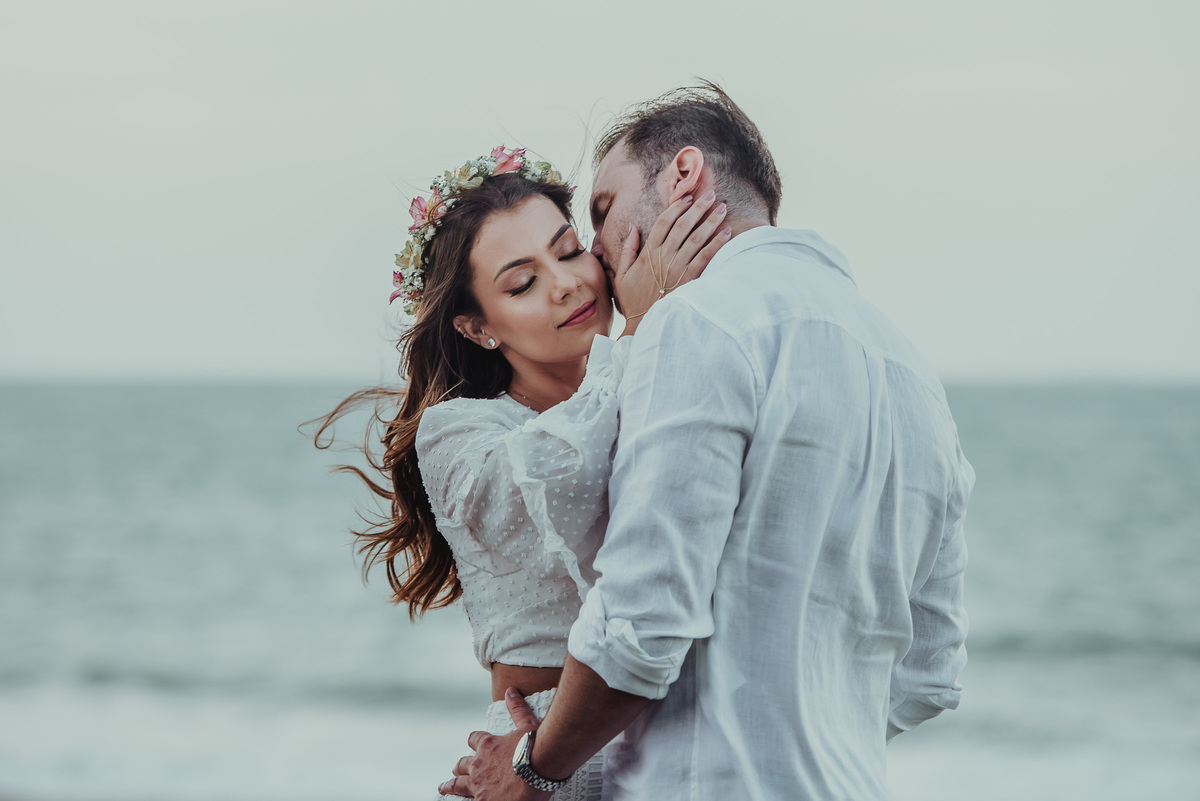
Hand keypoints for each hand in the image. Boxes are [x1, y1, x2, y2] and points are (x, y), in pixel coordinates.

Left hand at [438, 688, 550, 799]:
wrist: (540, 769)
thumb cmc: (536, 747)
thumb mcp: (527, 725)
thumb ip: (517, 709)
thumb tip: (511, 692)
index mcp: (488, 745)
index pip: (475, 739)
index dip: (474, 741)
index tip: (473, 742)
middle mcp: (479, 765)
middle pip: (462, 764)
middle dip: (459, 767)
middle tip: (455, 770)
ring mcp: (479, 785)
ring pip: (458, 785)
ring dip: (450, 786)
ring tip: (443, 788)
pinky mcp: (484, 800)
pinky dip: (465, 800)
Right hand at [611, 190, 730, 334]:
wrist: (642, 325)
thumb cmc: (632, 301)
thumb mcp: (620, 274)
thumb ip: (627, 249)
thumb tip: (632, 226)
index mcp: (647, 253)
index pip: (663, 223)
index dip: (676, 208)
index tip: (687, 198)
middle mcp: (663, 257)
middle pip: (683, 226)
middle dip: (698, 208)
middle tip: (710, 194)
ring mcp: (677, 268)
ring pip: (697, 238)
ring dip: (711, 221)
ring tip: (722, 207)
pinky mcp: (689, 280)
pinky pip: (706, 257)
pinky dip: (717, 243)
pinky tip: (727, 232)